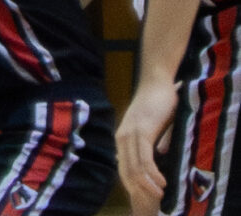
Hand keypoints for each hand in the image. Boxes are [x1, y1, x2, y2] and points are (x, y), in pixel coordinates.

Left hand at [117, 79, 176, 215]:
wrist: (156, 83)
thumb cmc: (156, 104)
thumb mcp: (150, 127)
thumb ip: (150, 142)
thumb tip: (156, 156)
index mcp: (122, 139)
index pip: (123, 168)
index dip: (133, 185)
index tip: (145, 196)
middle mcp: (122, 138)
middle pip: (126, 172)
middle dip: (139, 190)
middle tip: (154, 200)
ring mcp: (130, 134)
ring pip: (135, 168)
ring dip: (148, 185)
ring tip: (160, 194)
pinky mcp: (142, 131)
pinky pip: (144, 159)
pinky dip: (152, 173)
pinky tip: (161, 182)